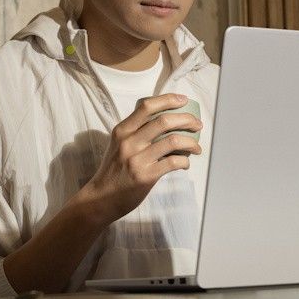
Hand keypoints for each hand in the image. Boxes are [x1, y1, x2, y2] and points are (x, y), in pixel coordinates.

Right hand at [80, 93, 203, 223]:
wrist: (101, 197)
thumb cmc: (114, 170)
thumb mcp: (118, 144)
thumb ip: (136, 132)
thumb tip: (166, 121)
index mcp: (122, 130)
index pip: (147, 106)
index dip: (169, 100)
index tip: (184, 100)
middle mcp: (129, 142)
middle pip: (164, 121)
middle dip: (187, 120)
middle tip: (197, 125)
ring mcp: (137, 159)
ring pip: (173, 141)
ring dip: (191, 142)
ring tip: (197, 147)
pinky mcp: (145, 176)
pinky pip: (173, 162)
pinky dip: (185, 161)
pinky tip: (185, 164)